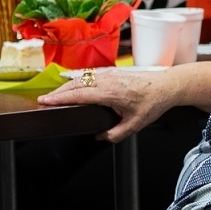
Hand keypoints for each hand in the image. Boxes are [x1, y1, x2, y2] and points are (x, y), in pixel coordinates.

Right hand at [38, 68, 175, 142]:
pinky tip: (73, 88)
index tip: (46, 101)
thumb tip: (101, 137)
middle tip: (44, 100)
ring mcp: (109, 74)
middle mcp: (107, 80)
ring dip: (67, 86)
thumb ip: (115, 134)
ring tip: (55, 96)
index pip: (79, 94)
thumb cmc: (153, 102)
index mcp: (110, 92)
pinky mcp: (112, 72)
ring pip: (82, 78)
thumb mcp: (134, 125)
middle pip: (76, 84)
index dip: (60, 98)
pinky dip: (77, 82)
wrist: (166, 86)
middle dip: (58, 92)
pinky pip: (90, 76)